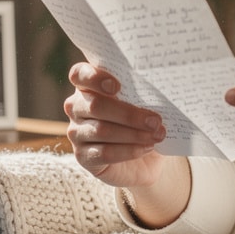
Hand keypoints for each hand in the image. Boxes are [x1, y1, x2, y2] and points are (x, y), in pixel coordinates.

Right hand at [64, 62, 170, 187]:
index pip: (79, 74)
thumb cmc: (142, 122)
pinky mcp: (82, 156)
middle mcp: (76, 107)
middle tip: (155, 121)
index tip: (117, 86)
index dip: (94, 78)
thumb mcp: (144, 104)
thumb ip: (142, 93)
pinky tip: (146, 148)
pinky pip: (103, 153)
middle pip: (95, 105)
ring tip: (156, 136)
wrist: (143, 159)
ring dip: (133, 133)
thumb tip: (158, 88)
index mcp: (88, 86)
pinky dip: (128, 151)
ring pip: (101, 130)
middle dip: (129, 114)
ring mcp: (76, 133)